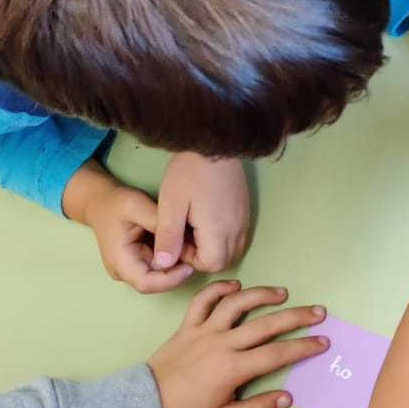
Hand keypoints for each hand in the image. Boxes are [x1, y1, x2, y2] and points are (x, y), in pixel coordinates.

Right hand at [64, 161, 193, 294]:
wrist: (102, 203)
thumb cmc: (117, 204)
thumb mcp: (136, 205)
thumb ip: (156, 220)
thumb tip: (179, 236)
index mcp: (119, 261)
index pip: (146, 283)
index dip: (170, 280)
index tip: (190, 266)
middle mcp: (123, 271)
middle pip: (155, 283)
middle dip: (176, 271)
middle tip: (194, 252)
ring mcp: (131, 270)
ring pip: (160, 276)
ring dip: (176, 265)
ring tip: (189, 245)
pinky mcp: (139, 264)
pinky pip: (159, 267)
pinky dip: (171, 258)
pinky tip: (181, 243)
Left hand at [148, 280, 330, 407]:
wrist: (143, 406)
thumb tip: (287, 397)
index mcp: (232, 369)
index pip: (277, 354)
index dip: (303, 347)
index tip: (323, 342)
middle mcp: (221, 344)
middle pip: (266, 324)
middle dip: (296, 317)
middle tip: (318, 312)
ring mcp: (203, 331)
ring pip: (237, 304)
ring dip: (261, 295)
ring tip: (282, 293)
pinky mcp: (187, 326)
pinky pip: (203, 301)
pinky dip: (219, 289)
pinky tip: (236, 286)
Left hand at [155, 153, 250, 273]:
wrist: (214, 142)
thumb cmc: (189, 173)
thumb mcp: (171, 205)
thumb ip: (168, 238)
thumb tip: (163, 265)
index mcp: (219, 230)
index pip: (211, 264)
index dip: (192, 259)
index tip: (178, 240)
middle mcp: (237, 228)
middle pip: (225, 260)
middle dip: (204, 256)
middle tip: (185, 234)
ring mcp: (244, 218)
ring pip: (233, 248)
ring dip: (214, 246)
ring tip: (194, 226)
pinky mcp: (245, 208)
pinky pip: (238, 234)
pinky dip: (223, 236)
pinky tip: (207, 217)